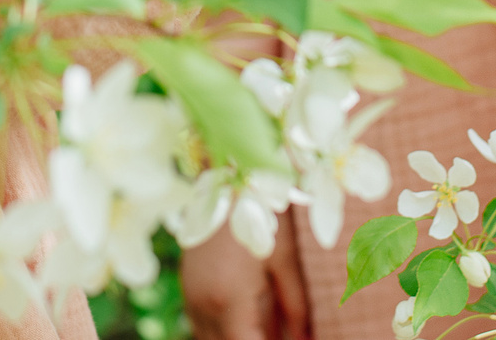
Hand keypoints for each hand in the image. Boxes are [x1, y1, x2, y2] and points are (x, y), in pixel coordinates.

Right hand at [183, 214, 311, 339]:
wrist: (227, 171)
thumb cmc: (264, 210)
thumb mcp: (285, 259)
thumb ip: (297, 307)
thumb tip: (306, 339)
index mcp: (228, 300)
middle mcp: (202, 306)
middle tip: (284, 334)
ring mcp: (191, 298)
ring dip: (240, 337)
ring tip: (272, 330)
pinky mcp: (189, 289)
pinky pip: (206, 328)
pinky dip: (227, 332)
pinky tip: (253, 323)